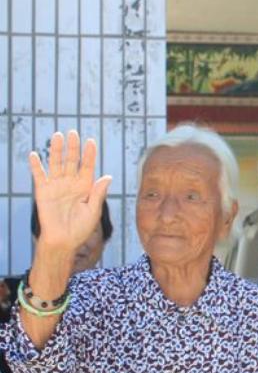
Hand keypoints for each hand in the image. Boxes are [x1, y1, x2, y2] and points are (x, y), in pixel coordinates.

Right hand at [28, 131, 111, 252]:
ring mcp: (56, 186)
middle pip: (71, 161)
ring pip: (56, 163)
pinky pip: (39, 175)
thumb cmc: (81, 228)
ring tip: (57, 136)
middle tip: (73, 132)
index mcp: (85, 187)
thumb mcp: (93, 210)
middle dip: (73, 147)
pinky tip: (34, 154)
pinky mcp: (43, 191)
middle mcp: (71, 183)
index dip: (89, 154)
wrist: (63, 240)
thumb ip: (98, 193)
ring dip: (56, 150)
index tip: (91, 141)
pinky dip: (36, 165)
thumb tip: (108, 176)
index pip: (87, 166)